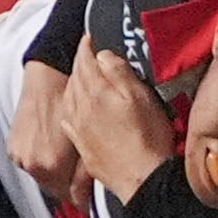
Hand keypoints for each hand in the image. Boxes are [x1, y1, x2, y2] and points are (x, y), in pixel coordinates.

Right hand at [9, 56, 84, 204]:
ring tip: (65, 155)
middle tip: (80, 173)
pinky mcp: (13, 148)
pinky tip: (51, 146)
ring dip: (54, 172)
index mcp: (52, 165)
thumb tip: (90, 192)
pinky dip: (41, 160)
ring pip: (43, 177)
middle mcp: (32, 164)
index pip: (71, 198)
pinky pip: (31, 164)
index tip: (90, 196)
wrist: (48, 78)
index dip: (84, 198)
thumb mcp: (85, 138)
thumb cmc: (68, 100)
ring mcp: (20, 157)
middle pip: (56, 190)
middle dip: (69, 184)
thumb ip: (87, 171)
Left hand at [58, 45, 176, 202]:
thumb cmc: (149, 139)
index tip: (89, 37)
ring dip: (74, 82)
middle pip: (76, 78)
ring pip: (70, 97)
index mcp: (96, 93)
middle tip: (86, 51)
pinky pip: (69, 120)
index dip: (87, 46)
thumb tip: (103, 55)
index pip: (86, 61)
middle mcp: (82, 110)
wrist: (144, 181)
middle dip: (80, 62)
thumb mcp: (141, 97)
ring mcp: (80, 130)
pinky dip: (71, 106)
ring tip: (82, 75)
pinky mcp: (83, 147)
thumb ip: (119, 72)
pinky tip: (76, 107)